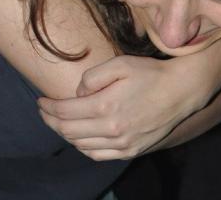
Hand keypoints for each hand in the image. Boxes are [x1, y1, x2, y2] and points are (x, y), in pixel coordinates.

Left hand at [37, 54, 210, 160]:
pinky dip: (83, 148)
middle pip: (69, 131)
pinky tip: (80, 137)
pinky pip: (98, 155)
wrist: (180, 91)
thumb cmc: (148, 73)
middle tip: (44, 110)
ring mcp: (122, 144)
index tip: (40, 101)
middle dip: (51, 121)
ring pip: (81, 146)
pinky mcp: (131, 151)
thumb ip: (92, 77)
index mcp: (105, 107)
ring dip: (65, 135)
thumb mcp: (118, 64)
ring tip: (58, 122)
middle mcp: (112, 130)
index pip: (65, 113)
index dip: (48, 108)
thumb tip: (78, 93)